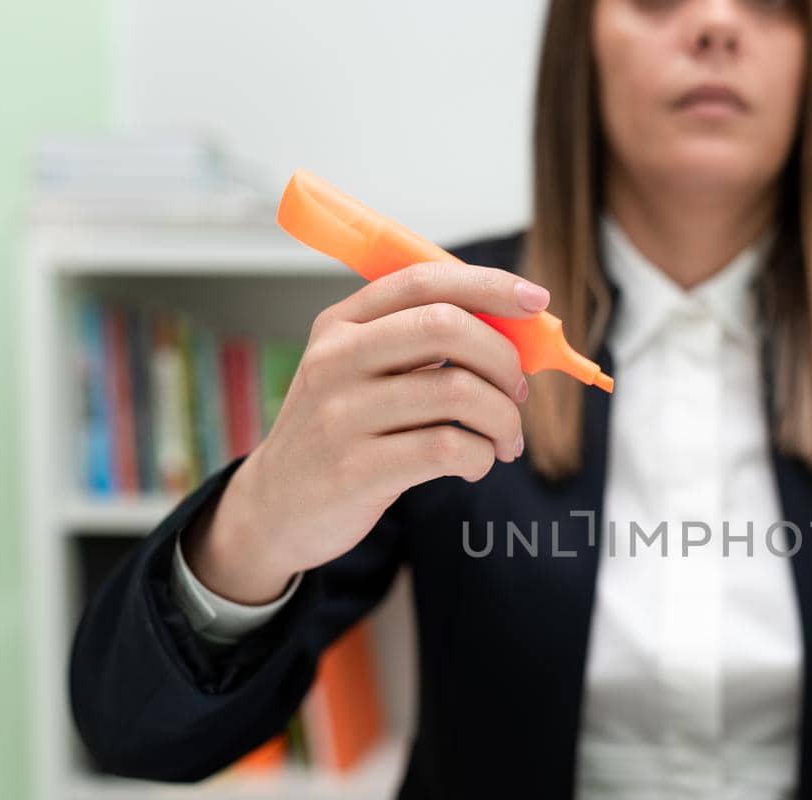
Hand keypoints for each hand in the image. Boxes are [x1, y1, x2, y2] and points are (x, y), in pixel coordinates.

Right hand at [184, 262, 548, 602]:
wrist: (276, 507)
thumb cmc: (341, 432)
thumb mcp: (361, 372)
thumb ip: (420, 343)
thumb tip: (515, 328)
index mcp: (341, 324)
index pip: (423, 281)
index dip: (488, 285)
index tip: (535, 300)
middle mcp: (336, 360)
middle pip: (446, 327)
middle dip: (504, 358)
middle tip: (517, 392)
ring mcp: (341, 415)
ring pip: (458, 393)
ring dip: (503, 419)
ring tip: (505, 440)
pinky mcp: (355, 470)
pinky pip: (447, 449)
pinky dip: (481, 456)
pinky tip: (476, 464)